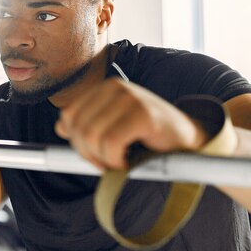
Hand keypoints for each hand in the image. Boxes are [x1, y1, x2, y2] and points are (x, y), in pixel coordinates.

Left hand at [55, 78, 207, 169]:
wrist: (189, 141)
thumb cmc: (150, 138)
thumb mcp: (114, 127)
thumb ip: (88, 125)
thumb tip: (60, 126)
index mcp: (105, 88)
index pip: (68, 117)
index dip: (77, 142)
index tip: (96, 154)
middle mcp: (116, 87)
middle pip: (78, 128)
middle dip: (88, 154)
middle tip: (108, 163)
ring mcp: (131, 98)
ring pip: (92, 137)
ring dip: (103, 159)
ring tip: (119, 161)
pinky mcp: (144, 114)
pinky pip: (111, 144)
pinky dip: (115, 160)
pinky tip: (128, 161)